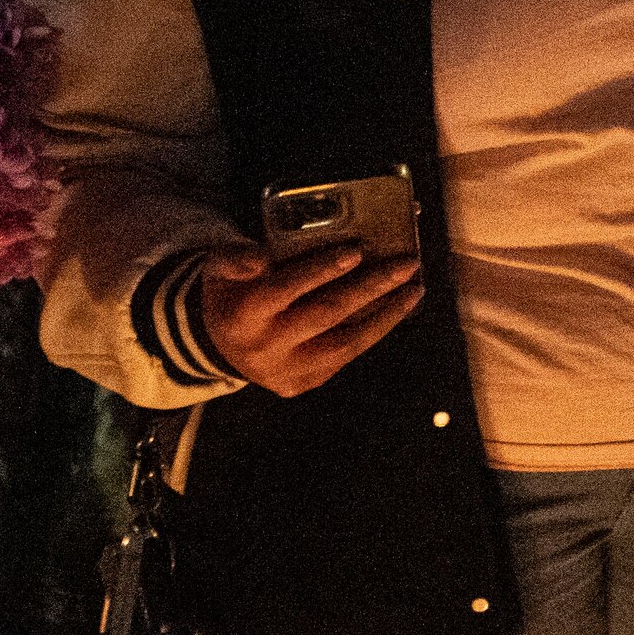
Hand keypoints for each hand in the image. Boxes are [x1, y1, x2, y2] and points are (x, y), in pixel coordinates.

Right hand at [197, 237, 423, 396]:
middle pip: (325, 314)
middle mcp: (264, 348)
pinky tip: (394, 310)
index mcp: (243, 316)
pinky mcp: (301, 383)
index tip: (356, 251)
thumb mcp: (220, 268)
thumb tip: (260, 257)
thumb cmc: (232, 294)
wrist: (219, 344)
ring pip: (344, 345)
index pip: (287, 290)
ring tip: (414, 290)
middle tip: (406, 265)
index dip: (322, 270)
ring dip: (386, 317)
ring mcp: (284, 371)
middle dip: (371, 288)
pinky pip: (344, 358)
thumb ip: (235, 257)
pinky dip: (372, 333)